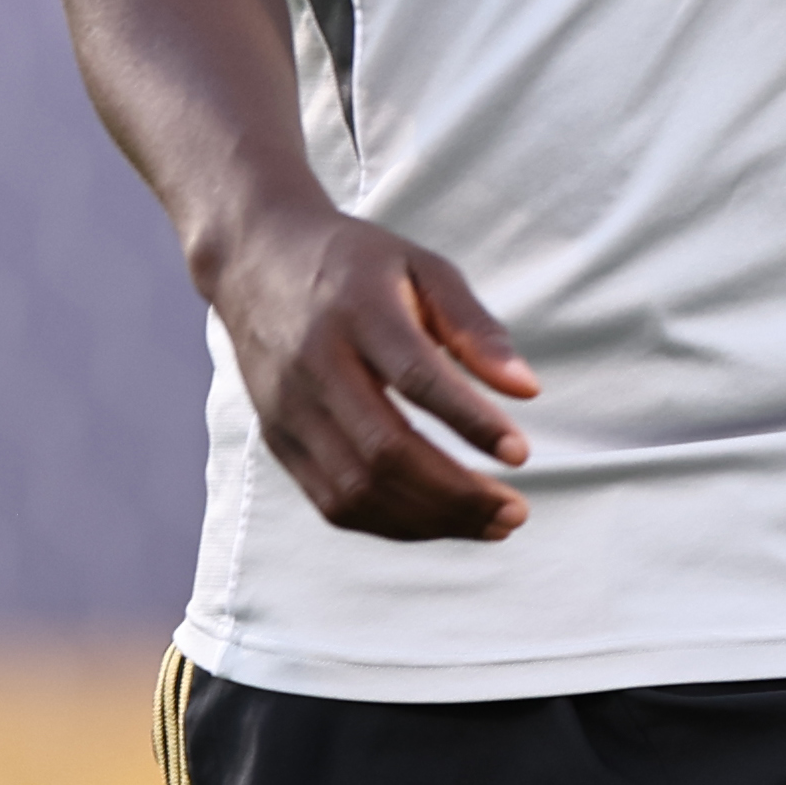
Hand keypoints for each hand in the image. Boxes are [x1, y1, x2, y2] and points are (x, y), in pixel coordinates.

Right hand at [192, 203, 543, 541]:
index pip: (415, 376)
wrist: (258, 261)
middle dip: (457, 493)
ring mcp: (289, 408)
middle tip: (515, 510)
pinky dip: (392, 523)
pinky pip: (333, 502)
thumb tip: (527, 390)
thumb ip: (475, 327)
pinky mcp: (278, 439)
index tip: (519, 454)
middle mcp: (315, 363)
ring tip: (491, 523)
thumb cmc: (358, 264)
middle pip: (385, 449)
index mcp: (356, 310)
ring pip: (358, 488)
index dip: (470, 421)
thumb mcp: (423, 268)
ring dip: (431, 520)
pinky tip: (439, 521)